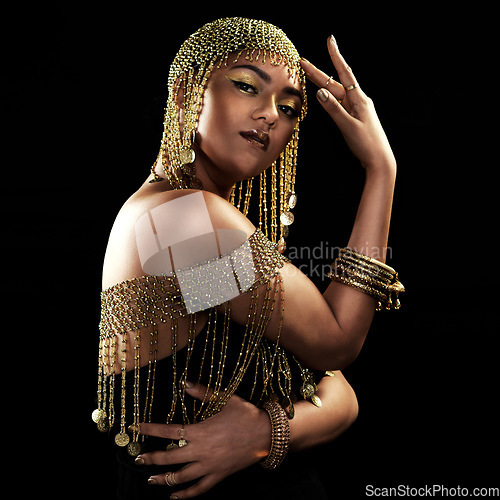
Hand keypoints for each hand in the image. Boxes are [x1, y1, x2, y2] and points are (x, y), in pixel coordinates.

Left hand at [135, 381, 270, 498]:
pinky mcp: (219, 476)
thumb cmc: (246, 414)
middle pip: (169, 458)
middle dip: (151, 458)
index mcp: (200, 431)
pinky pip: (199, 489)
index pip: (169, 431)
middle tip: (137, 458)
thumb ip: (203, 392)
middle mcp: (201, 451)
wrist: (267, 434)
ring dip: (163, 479)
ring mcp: (209, 466)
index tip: (136, 428)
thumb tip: (184, 383)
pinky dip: (185, 494)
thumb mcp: (226, 398)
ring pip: (181, 477)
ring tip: (150, 480)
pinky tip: (174, 496)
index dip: (151, 429)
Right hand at [301, 36, 395, 172]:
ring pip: (335, 93)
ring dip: (322, 84)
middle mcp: (358, 101)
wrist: (379, 160)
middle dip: (318, 72)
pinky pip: (338, 103)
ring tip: (309, 74)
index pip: (344, 73)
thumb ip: (334, 109)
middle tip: (303, 62)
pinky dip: (329, 98)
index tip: (330, 40)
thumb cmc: (366, 144)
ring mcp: (356, 109)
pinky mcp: (354, 118)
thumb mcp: (348, 126)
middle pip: (334, 83)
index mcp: (358, 99)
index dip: (335, 56)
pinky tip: (324, 95)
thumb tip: (320, 92)